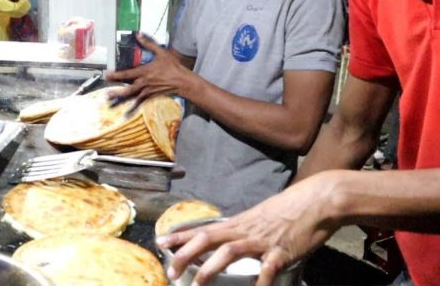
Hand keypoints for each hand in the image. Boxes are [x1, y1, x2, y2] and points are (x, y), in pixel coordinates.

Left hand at [106, 33, 193, 103]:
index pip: (128, 74)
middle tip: (107, 93)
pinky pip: (141, 101)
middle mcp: (145, 82)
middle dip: (117, 91)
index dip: (117, 75)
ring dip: (122, 98)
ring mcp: (148, 91)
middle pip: (128, 88)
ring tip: (111, 100)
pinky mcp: (152, 96)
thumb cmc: (173, 67)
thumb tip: (139, 35)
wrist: (183, 81)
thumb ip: (149, 44)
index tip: (108, 75)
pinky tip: (126, 110)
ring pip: (133, 96)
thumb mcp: (161, 52)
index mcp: (145, 72)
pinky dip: (133, 105)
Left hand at [158, 171, 343, 285]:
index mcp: (238, 223)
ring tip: (196, 284)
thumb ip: (243, 230)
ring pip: (229, 252)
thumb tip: (229, 241)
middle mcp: (245, 231)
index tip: (160, 243)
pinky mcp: (282, 251)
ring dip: (210, 268)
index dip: (180, 236)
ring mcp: (262, 241)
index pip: (202, 229)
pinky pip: (269, 268)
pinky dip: (261, 281)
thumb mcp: (259, 218)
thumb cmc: (288, 210)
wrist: (317, 200)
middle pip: (208, 239)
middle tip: (171, 270)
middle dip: (186, 255)